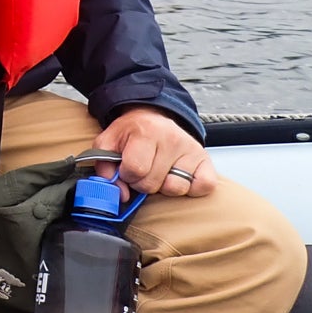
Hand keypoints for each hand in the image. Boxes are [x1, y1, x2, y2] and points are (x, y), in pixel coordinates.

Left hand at [91, 105, 216, 197]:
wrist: (153, 117)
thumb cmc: (131, 133)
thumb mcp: (108, 143)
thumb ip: (105, 169)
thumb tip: (121, 195)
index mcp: (145, 132)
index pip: (135, 169)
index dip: (126, 175)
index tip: (126, 169)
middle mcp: (171, 139)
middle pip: (153, 183)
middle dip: (142, 183)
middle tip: (143, 170)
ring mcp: (191, 149)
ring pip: (176, 188)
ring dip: (164, 186)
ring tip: (160, 172)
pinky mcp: (205, 160)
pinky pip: (203, 187)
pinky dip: (191, 188)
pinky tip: (178, 176)